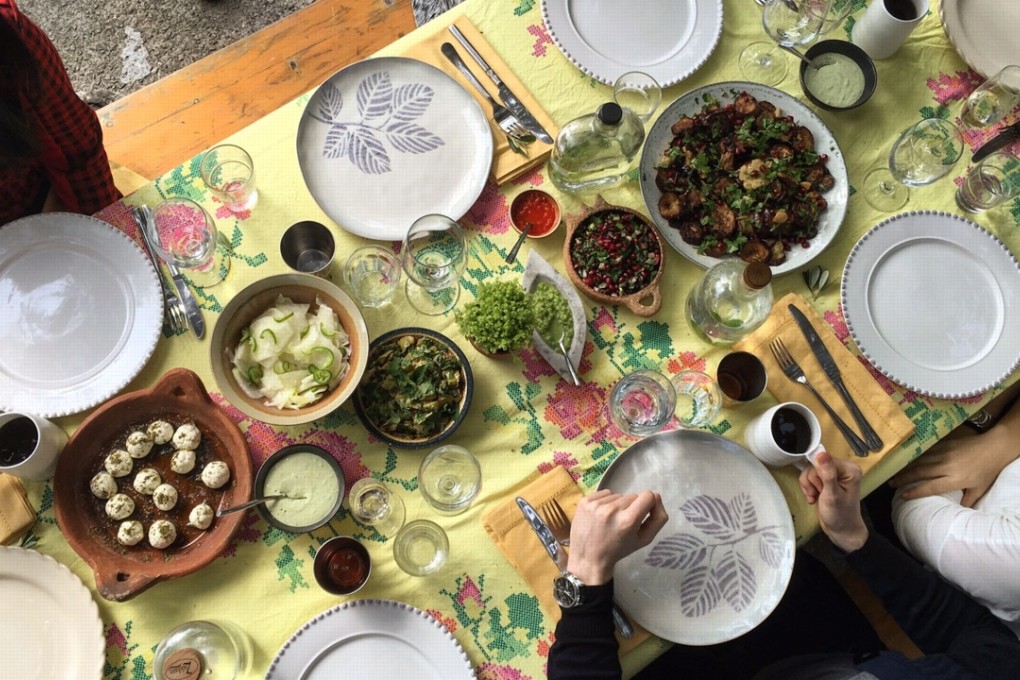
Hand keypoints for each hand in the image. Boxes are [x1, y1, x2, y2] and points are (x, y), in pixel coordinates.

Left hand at [565, 489, 667, 585]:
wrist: (589, 557)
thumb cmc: (619, 550)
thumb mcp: (645, 539)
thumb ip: (658, 518)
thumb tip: (657, 496)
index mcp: (628, 520)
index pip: (648, 496)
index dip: (648, 505)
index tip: (641, 515)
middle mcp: (612, 510)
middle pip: (633, 496)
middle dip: (631, 507)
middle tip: (622, 523)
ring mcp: (596, 504)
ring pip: (618, 495)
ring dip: (617, 505)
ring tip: (610, 521)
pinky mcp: (585, 501)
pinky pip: (604, 493)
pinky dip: (605, 502)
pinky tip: (600, 516)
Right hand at [799, 450, 868, 552]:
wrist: (840, 531)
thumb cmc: (839, 515)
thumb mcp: (832, 495)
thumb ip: (827, 474)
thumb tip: (820, 452)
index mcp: (849, 469)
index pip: (823, 459)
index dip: (817, 474)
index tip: (822, 489)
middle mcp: (842, 468)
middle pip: (815, 464)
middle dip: (812, 481)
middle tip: (819, 494)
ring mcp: (833, 474)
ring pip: (809, 470)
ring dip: (808, 485)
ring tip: (815, 497)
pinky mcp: (825, 480)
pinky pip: (808, 477)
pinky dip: (807, 488)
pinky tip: (813, 497)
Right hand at [889, 424, 1018, 506]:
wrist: (994, 447)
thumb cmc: (987, 470)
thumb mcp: (979, 488)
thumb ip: (967, 500)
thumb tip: (958, 510)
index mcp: (955, 479)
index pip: (931, 487)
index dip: (915, 491)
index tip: (903, 495)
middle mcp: (946, 466)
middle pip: (920, 473)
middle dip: (903, 479)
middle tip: (891, 484)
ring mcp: (944, 454)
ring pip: (920, 462)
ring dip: (906, 468)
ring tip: (895, 474)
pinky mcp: (944, 445)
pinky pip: (925, 452)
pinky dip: (914, 458)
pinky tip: (906, 461)